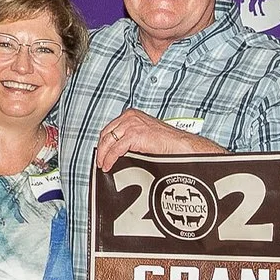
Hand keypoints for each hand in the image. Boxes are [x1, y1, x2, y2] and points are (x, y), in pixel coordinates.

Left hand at [94, 109, 217, 170]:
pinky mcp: (133, 135)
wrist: (178, 144)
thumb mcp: (144, 133)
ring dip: (103, 155)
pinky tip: (109, 165)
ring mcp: (131, 125)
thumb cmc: (166, 141)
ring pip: (108, 141)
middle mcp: (130, 117)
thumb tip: (119, 148)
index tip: (102, 151)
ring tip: (103, 164)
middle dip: (101, 148)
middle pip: (106, 133)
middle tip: (100, 160)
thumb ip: (130, 137)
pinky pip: (115, 149)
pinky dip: (110, 159)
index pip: (110, 127)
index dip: (104, 141)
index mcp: (131, 114)